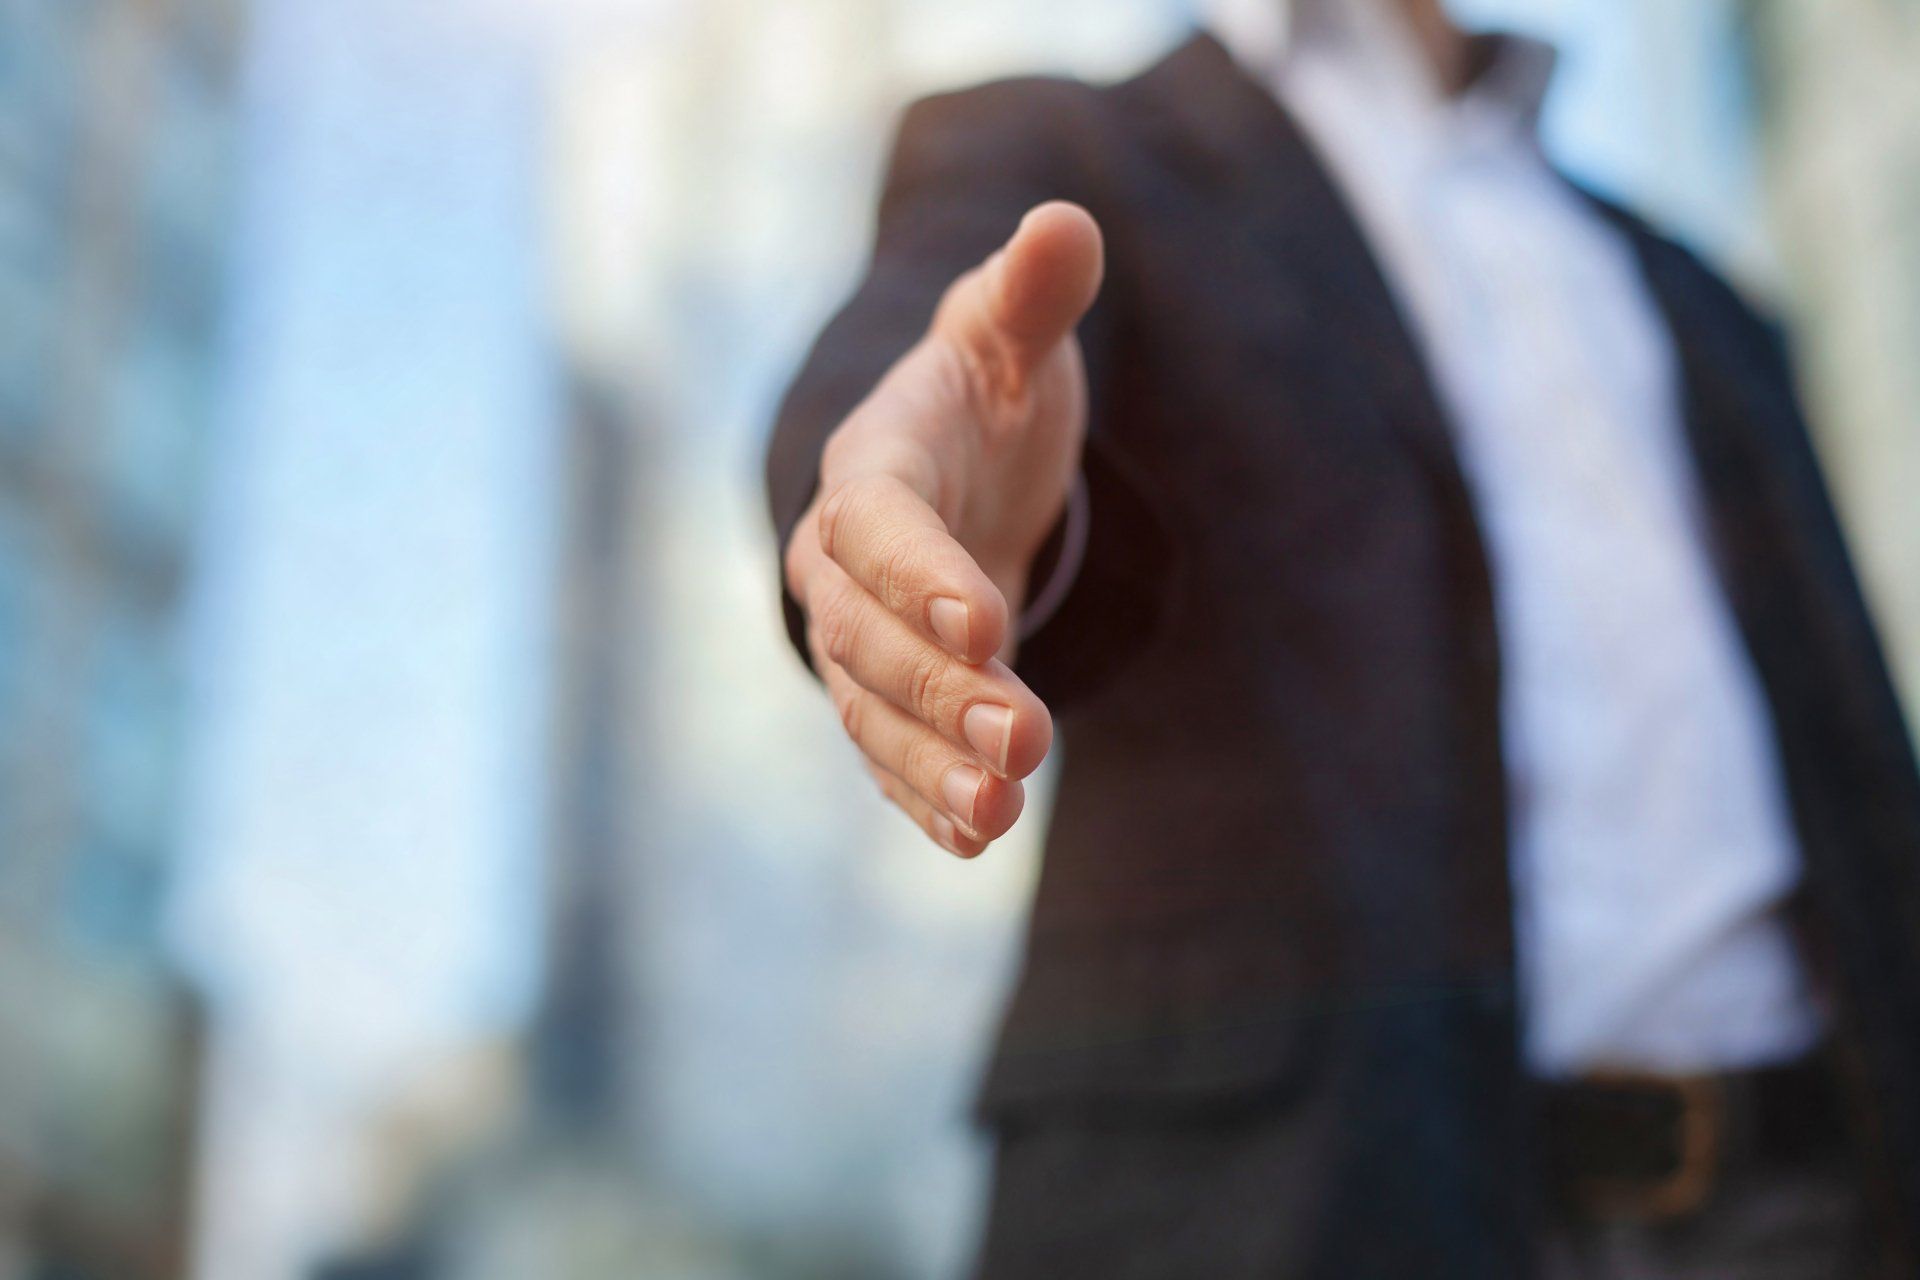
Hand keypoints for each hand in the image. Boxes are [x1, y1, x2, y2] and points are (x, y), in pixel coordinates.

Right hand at [784, 202, 1103, 855]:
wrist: (944, 466)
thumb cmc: (983, 391)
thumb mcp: (1007, 336)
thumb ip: (1032, 293)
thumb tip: (1068, 221)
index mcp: (874, 470)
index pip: (881, 524)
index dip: (922, 574)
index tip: (989, 621)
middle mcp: (845, 564)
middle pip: (873, 638)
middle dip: (944, 690)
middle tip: (1026, 738)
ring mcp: (859, 638)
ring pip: (875, 713)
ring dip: (931, 766)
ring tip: (998, 813)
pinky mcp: (886, 695)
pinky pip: (890, 754)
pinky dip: (925, 796)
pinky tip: (977, 836)